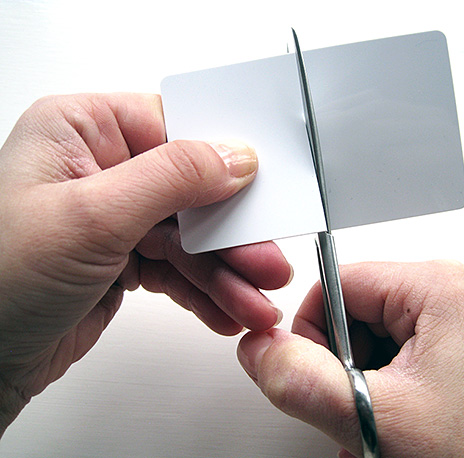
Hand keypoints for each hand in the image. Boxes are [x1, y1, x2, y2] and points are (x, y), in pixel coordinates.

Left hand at [0, 94, 290, 434]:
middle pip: (192, 191)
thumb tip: (234, 157)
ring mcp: (114, 216)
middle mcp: (100, 167)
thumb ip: (172, 179)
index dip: (224, 161)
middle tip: (267, 264)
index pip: (175, 129)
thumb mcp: (91, 217)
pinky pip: (177, 269)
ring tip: (254, 305)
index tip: (263, 194)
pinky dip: (204, 292)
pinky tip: (227, 311)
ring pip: (190, 238)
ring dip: (226, 274)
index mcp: (81, 130)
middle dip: (232, 238)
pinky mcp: (122, 258)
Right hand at [238, 261, 463, 457]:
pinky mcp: (460, 349)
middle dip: (342, 368)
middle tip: (364, 410)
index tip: (323, 379)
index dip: (312, 333)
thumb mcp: (379, 419)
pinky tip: (398, 423)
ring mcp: (458, 322)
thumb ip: (303, 380)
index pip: (334, 283)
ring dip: (362, 385)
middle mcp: (450, 294)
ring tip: (385, 422)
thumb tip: (259, 349)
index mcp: (436, 286)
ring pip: (371, 340)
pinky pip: (398, 356)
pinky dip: (384, 391)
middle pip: (351, 312)